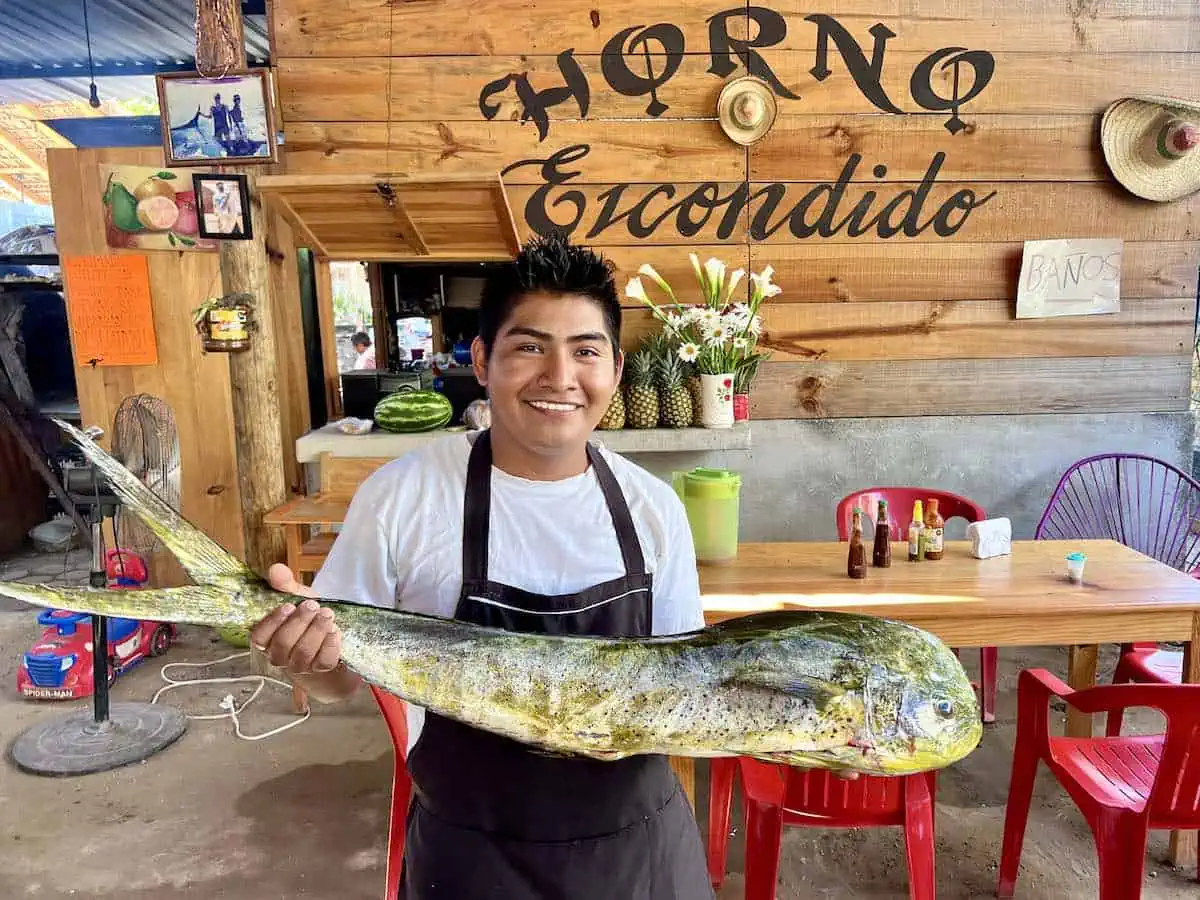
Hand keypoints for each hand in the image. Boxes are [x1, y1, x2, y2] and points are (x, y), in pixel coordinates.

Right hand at [248, 563, 342, 677]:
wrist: (330, 637)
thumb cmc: (306, 618)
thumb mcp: (296, 598)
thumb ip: (285, 584)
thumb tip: (276, 569)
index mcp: (267, 638)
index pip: (259, 636)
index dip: (272, 622)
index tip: (288, 606)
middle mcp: (279, 655)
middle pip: (283, 644)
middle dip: (299, 622)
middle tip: (313, 605)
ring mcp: (299, 666)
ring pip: (303, 653)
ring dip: (316, 631)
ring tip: (327, 614)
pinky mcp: (321, 669)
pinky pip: (324, 661)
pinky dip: (330, 645)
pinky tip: (335, 631)